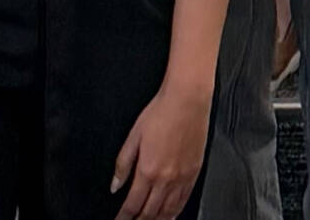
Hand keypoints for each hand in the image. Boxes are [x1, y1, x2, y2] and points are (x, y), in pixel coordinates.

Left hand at [112, 77, 210, 218]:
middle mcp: (166, 179)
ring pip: (168, 211)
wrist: (188, 100)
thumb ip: (123, 163)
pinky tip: (170, 215)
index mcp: (148, 170)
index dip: (124, 216)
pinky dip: (175, 213)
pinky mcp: (194, 174)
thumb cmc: (161, 112)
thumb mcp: (134, 135)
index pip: (133, 204)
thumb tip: (115, 184)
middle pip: (150, 212)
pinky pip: (184, 201)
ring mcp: (182, 178)